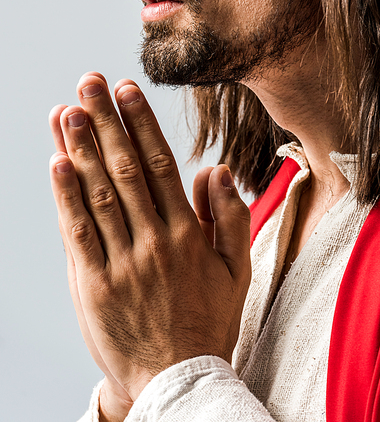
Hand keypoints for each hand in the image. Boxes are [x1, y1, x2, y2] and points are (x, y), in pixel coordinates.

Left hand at [49, 72, 251, 406]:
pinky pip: (78, 234)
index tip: (127, 89)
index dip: (141, 123)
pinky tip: (57, 164)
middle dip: (105, 121)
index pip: (161, 165)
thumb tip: (216, 168)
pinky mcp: (94, 285)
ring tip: (68, 111)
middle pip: (126, 169)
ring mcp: (123, 262)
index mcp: (188, 233)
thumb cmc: (208, 320)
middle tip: (89, 83)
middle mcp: (154, 241)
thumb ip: (232, 216)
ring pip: (100, 194)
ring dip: (81, 149)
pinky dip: (66, 197)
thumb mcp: (238, 269)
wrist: (177, 380)